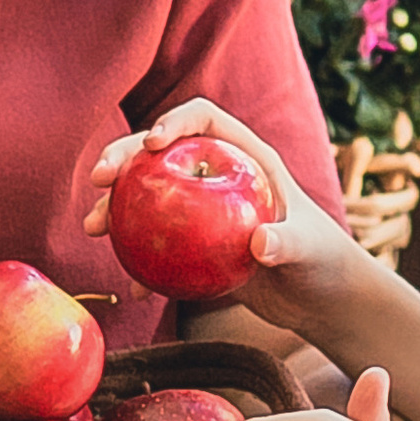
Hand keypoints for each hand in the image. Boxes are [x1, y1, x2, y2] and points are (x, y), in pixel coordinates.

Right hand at [84, 97, 368, 345]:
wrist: (323, 300)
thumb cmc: (325, 261)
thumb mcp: (309, 249)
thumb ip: (288, 244)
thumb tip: (259, 243)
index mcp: (246, 157)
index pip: (203, 120)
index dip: (172, 122)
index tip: (150, 145)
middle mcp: (218, 177)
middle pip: (161, 154)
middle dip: (123, 158)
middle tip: (97, 181)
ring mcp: (203, 213)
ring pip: (150, 198)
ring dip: (117, 208)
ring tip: (94, 228)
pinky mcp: (197, 248)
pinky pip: (159, 247)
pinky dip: (141, 263)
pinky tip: (132, 288)